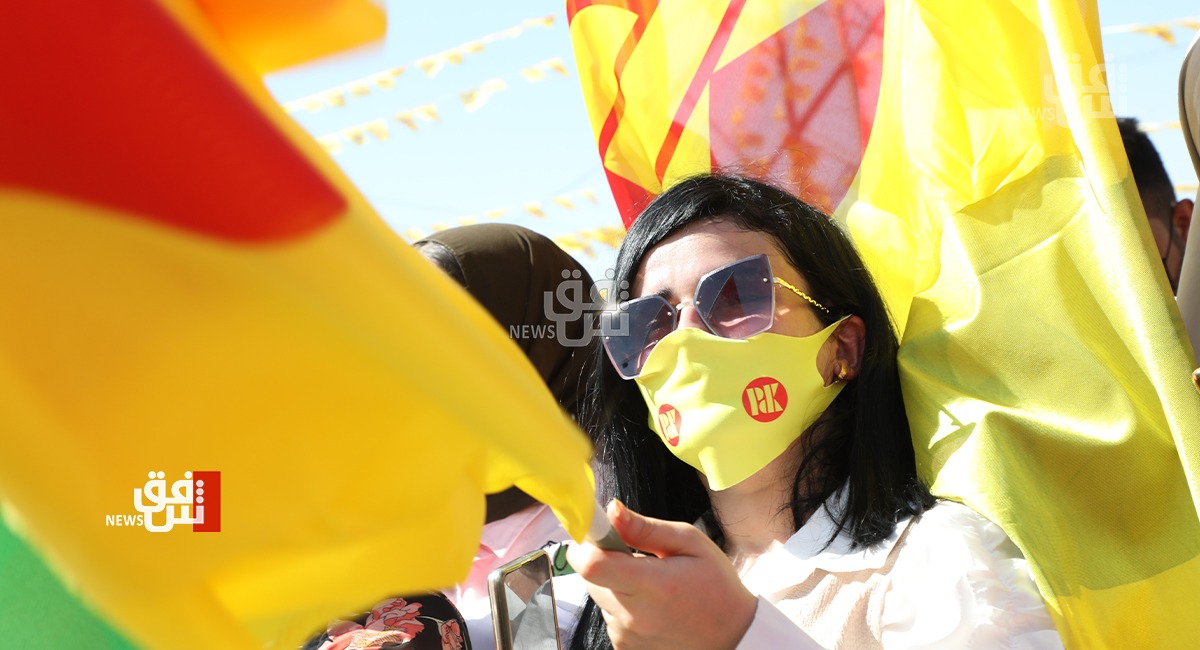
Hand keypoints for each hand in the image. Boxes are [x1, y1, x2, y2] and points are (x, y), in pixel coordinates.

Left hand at [566, 500, 757, 649]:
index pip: (592, 565)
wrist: (731, 637)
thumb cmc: (715, 587)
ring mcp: (627, 636)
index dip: (586, 544)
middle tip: (637, 557)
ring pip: (600, 596)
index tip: (596, 533)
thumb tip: (611, 511)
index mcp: (652, 585)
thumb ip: (645, 527)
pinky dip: (623, 606)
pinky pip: (610, 616)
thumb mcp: (690, 543)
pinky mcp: (625, 648)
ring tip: (651, 585)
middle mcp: (634, 616)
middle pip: (591, 578)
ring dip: (616, 584)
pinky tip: (652, 606)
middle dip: (604, 560)